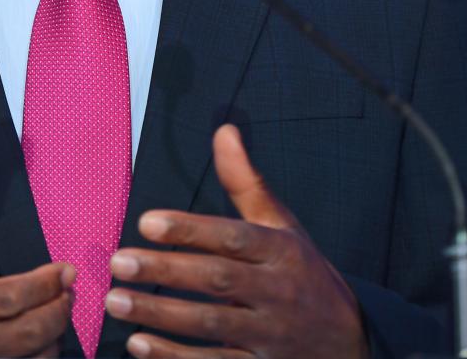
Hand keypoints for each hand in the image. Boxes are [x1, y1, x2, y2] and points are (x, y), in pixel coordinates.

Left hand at [103, 124, 366, 358]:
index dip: (191, 230)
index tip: (147, 222)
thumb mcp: (283, 226)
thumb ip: (247, 182)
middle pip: (219, 280)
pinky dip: (175, 357)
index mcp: (281, 250)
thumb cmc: (304, 273)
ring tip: (116, 300)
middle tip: (118, 262)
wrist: (349, 341)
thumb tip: (224, 131)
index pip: (234, 237)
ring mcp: (270, 334)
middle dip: (166, 270)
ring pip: (212, 325)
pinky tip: (139, 343)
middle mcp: (277, 291)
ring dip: (161, 314)